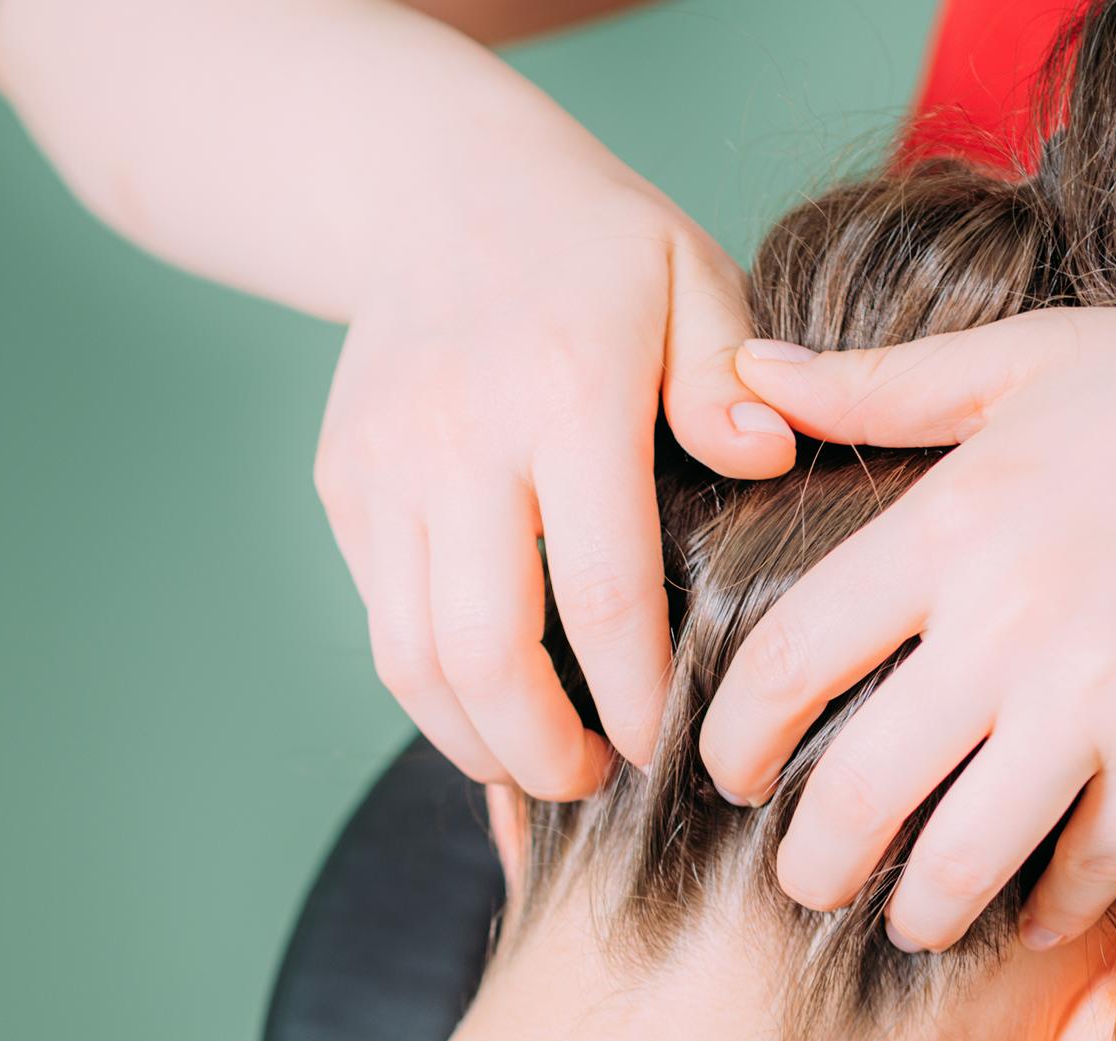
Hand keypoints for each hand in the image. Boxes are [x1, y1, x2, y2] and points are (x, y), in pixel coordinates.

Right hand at [316, 130, 795, 796]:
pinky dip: (439, 698)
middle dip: (547, 753)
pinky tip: (498, 718)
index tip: (670, 749)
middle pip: (486, 654)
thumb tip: (771, 464)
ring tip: (548, 767)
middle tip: (599, 781)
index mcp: (564, 388)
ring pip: (415, 663)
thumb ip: (730, 383)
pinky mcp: (344, 488)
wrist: (434, 185)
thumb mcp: (690, 279)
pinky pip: (384, 629)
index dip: (638, 700)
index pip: (602, 593)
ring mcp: (384, 466)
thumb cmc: (596, 253)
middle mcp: (457, 434)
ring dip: (481, 746)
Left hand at [698, 305, 1115, 950]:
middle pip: (860, 788)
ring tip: (909, 922)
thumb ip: (883, 384)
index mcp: (953, 520)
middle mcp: (1011, 619)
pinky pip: (1090, 868)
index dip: (737, 739)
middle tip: (804, 882)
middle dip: (812, 861)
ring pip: (964, 856)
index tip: (730, 776)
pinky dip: (1054, 908)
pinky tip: (1034, 916)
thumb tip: (750, 377)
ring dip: (920, 911)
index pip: (791, 658)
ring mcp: (1099, 698)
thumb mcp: (1032, 358)